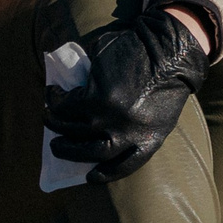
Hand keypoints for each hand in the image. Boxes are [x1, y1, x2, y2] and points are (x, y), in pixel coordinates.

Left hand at [46, 6, 208, 183]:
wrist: (173, 51)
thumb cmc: (134, 46)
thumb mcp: (99, 54)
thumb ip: (83, 76)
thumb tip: (65, 92)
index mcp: (98, 98)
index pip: (63, 107)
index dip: (52, 99)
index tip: (52, 94)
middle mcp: (111, 121)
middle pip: (73, 130)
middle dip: (56, 125)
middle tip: (49, 121)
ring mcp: (131, 134)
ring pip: (93, 153)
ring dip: (71, 152)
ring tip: (58, 148)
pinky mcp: (150, 141)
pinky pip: (126, 165)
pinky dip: (107, 174)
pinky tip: (90, 177)